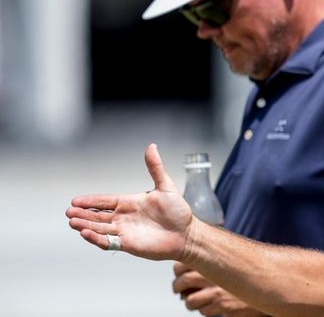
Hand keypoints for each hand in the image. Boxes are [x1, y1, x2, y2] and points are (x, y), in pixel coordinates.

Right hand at [66, 143, 194, 261]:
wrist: (187, 234)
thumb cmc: (178, 211)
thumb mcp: (165, 186)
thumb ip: (155, 168)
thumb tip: (151, 146)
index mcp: (130, 202)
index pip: (105, 202)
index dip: (91, 201)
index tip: (75, 200)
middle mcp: (124, 217)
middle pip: (98, 215)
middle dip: (83, 214)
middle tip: (69, 212)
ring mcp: (125, 231)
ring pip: (99, 228)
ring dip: (86, 225)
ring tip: (73, 222)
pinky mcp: (128, 244)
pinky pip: (108, 242)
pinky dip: (96, 238)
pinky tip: (86, 233)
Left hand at [173, 262, 267, 316]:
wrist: (272, 282)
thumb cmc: (252, 268)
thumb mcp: (233, 254)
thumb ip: (217, 253)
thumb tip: (198, 252)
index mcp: (212, 259)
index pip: (181, 265)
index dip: (178, 270)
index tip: (179, 272)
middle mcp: (212, 276)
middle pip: (181, 283)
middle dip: (178, 288)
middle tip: (180, 289)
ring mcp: (218, 294)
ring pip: (190, 302)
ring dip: (191, 301)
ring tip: (196, 299)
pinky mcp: (224, 308)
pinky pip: (205, 312)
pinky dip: (206, 310)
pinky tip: (212, 305)